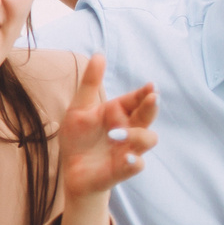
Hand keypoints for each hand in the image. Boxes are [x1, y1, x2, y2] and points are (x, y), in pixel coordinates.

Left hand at [59, 53, 156, 204]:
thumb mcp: (79, 108)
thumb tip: (99, 54)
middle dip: (151, 107)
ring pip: (148, 139)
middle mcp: (129, 129)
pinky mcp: (123, 168)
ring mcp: (129, 148)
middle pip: (148, 115)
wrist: (72, 170)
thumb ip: (90, 84)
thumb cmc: (79, 138)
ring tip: (116, 133)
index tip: (150, 87)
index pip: (137, 99)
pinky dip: (134, 161)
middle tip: (152, 97)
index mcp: (119, 112)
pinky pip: (136, 164)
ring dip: (137, 134)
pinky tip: (128, 157)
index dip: (145, 93)